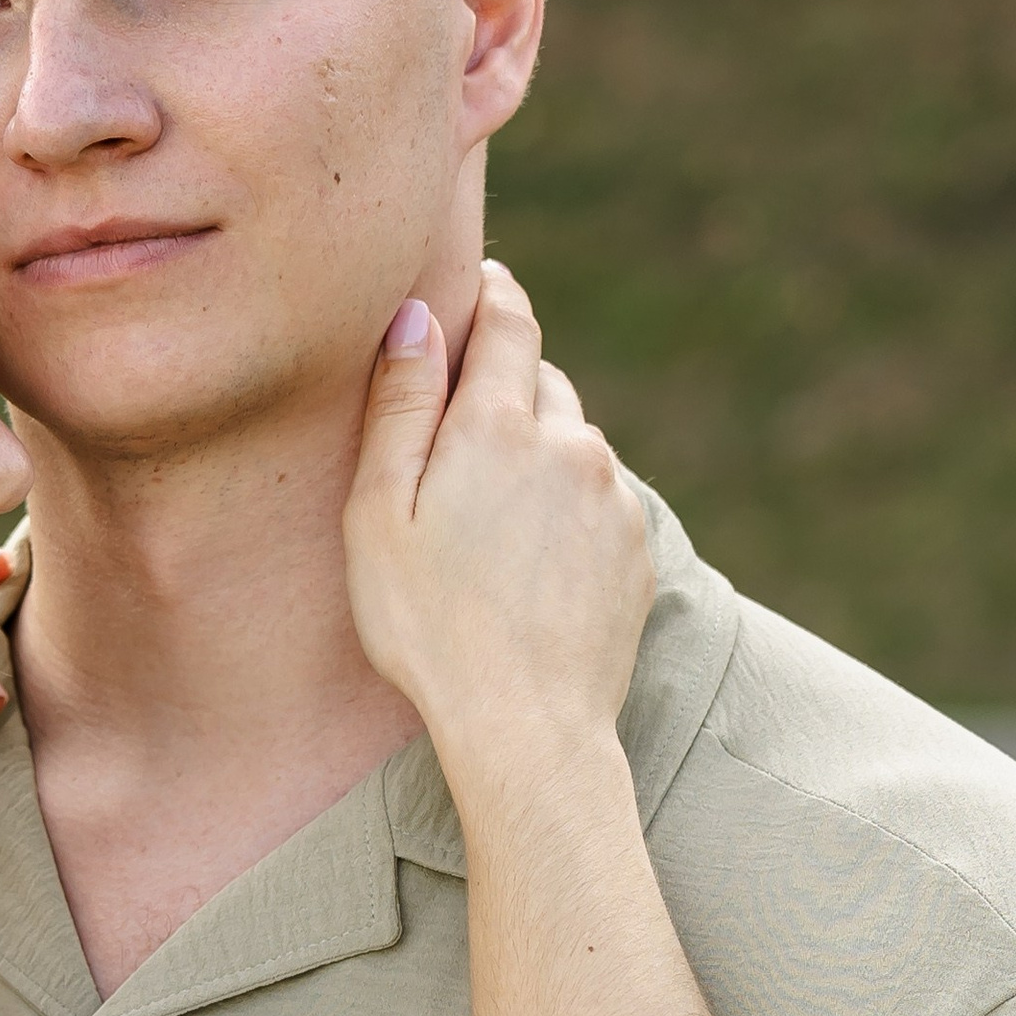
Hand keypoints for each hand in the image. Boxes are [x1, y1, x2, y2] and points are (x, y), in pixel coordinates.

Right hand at [343, 260, 653, 785]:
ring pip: (575, 443)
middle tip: (459, 439)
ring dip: (539, 456)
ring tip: (492, 524)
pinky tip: (531, 565)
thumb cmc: (429, 628)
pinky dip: (569, 510)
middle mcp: (571, 443)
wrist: (526, 726)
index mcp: (498, 424)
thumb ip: (398, 408)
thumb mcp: (379, 516)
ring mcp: (612, 496)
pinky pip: (600, 501)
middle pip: (542, 382)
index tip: (478, 288)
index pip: (508, 320)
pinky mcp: (637, 547)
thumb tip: (414, 317)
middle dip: (506, 391)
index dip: (490, 294)